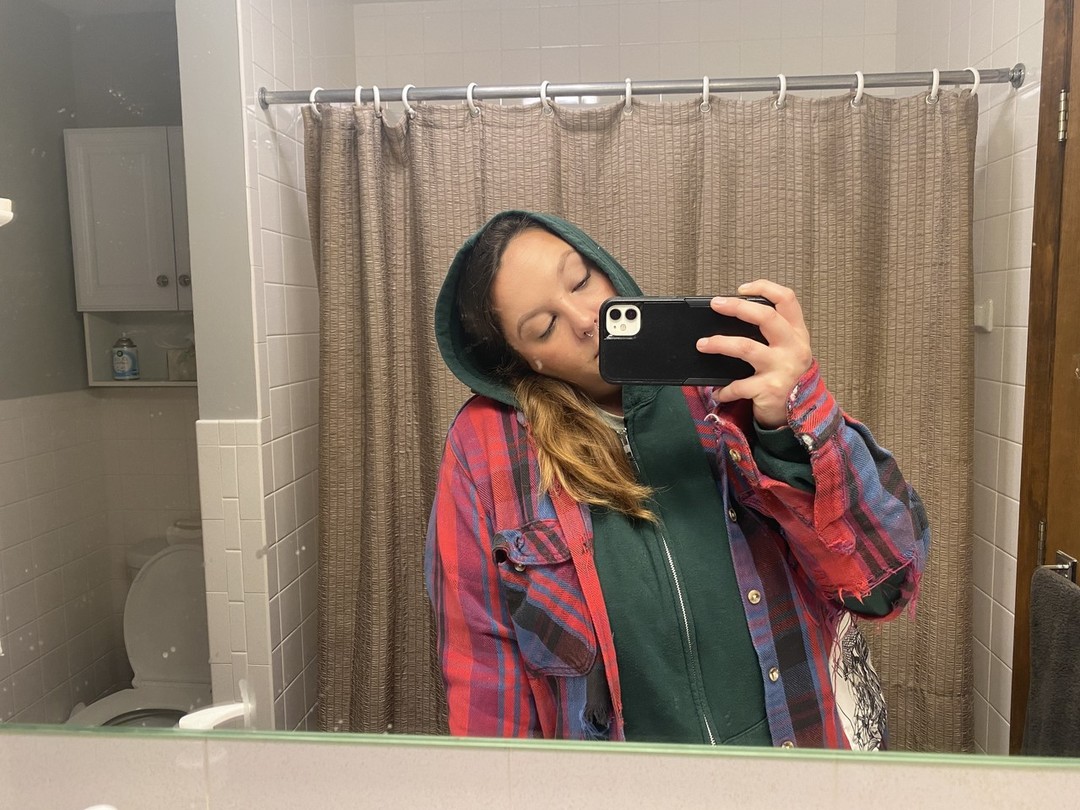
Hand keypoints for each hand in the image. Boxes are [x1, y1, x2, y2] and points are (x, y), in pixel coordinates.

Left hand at [696, 280, 813, 428]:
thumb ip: (772, 333)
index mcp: (797, 333)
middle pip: (766, 317)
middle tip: (715, 304)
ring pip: (746, 347)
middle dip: (737, 307)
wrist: (803, 413)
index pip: (787, 299)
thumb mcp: (788, 350)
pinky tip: (717, 392)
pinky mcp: (770, 389)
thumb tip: (732, 317)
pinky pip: (739, 385)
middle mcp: (793, 347)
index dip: (765, 288)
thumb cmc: (787, 375)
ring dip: (719, 344)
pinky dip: (724, 390)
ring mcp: (782, 368)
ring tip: (702, 344)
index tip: (741, 289)